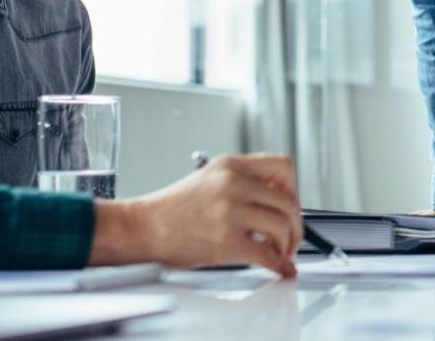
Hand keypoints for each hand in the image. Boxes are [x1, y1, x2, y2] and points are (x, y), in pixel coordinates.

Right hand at [89, 153, 302, 276]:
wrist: (140, 228)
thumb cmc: (170, 209)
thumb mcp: (208, 178)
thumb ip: (243, 182)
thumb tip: (276, 200)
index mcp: (231, 165)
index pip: (283, 167)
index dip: (293, 188)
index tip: (290, 205)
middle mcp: (233, 183)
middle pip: (287, 200)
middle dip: (295, 224)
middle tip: (292, 238)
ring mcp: (230, 211)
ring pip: (282, 225)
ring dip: (288, 244)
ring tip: (280, 253)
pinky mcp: (225, 241)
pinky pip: (266, 255)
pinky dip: (279, 265)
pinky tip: (279, 269)